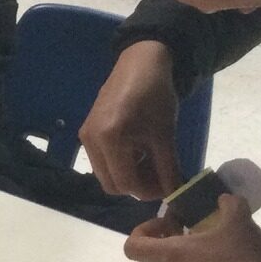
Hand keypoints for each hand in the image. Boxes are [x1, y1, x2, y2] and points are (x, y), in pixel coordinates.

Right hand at [80, 40, 182, 198]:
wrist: (140, 64)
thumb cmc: (155, 97)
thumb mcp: (165, 136)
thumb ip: (168, 170)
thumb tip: (174, 196)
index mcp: (110, 139)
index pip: (125, 183)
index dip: (148, 191)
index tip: (168, 186)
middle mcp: (91, 140)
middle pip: (110, 184)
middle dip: (136, 187)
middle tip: (159, 178)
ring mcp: (86, 135)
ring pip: (104, 174)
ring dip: (127, 176)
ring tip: (149, 163)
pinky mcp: (87, 130)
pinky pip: (101, 160)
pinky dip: (119, 164)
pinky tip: (136, 151)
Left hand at [125, 195, 260, 261]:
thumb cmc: (245, 255)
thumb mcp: (238, 219)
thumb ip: (228, 203)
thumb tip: (225, 199)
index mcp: (174, 256)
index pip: (134, 248)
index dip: (143, 230)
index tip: (168, 221)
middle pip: (164, 253)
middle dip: (177, 234)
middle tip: (198, 222)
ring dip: (196, 249)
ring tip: (223, 236)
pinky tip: (236, 254)